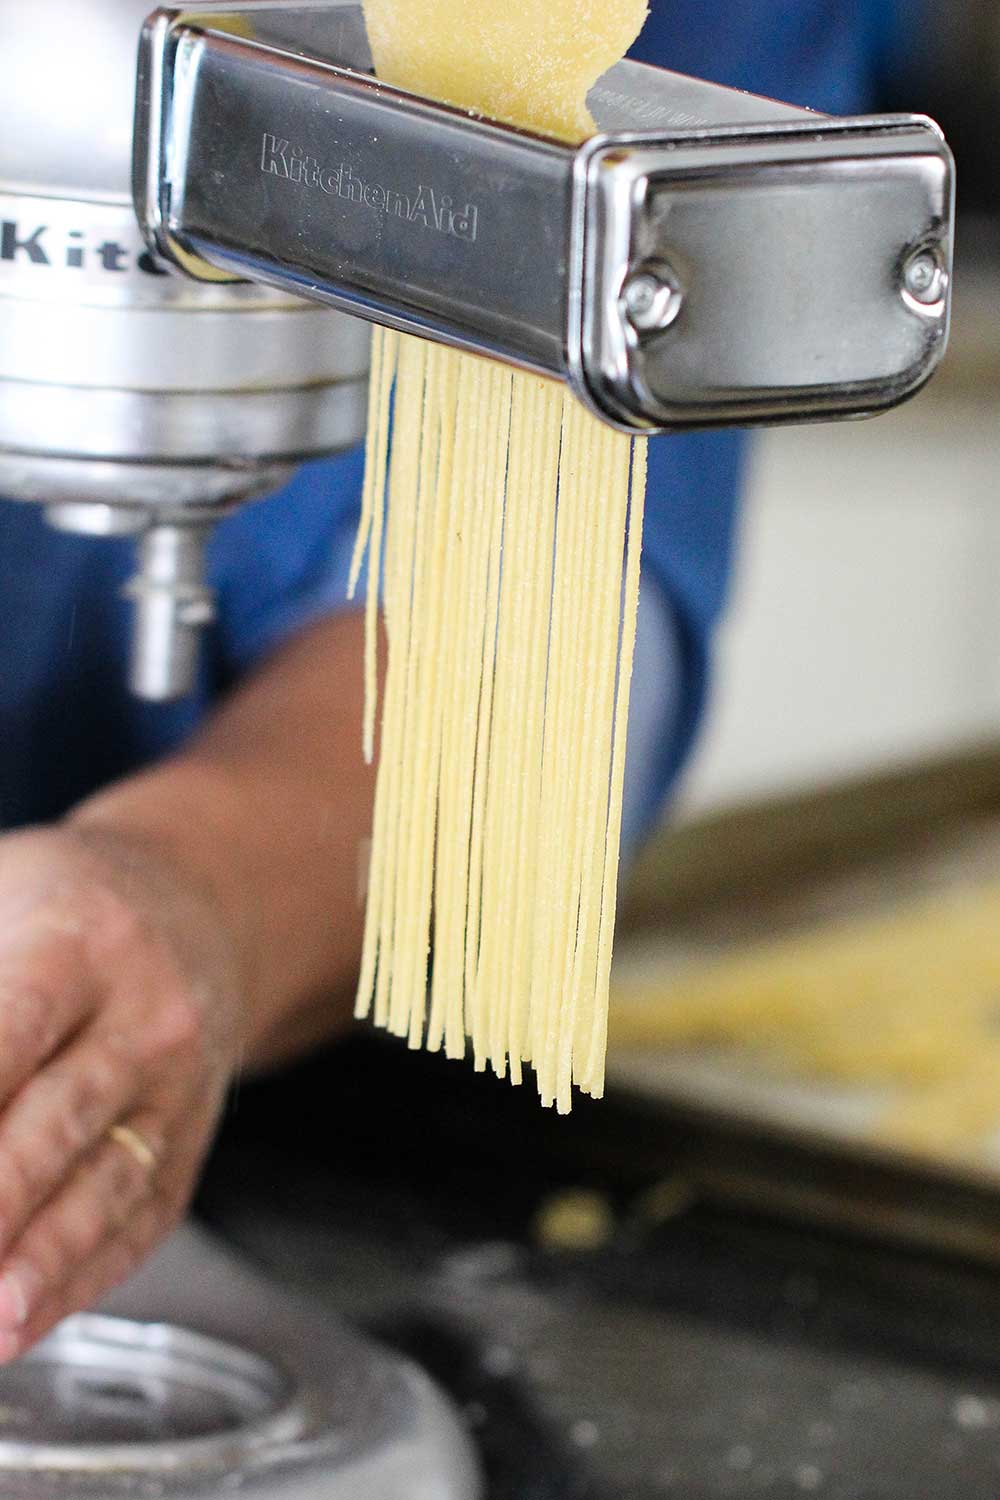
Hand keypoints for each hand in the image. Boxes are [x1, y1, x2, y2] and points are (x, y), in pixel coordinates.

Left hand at [0, 824, 240, 1358]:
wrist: (200, 907)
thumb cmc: (69, 909)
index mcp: (83, 943)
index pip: (13, 1031)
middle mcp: (147, 1017)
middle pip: (60, 1119)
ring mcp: (180, 1087)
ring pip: (109, 1185)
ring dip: (41, 1261)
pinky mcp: (191, 1144)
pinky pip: (140, 1222)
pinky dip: (80, 1279)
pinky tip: (24, 1318)